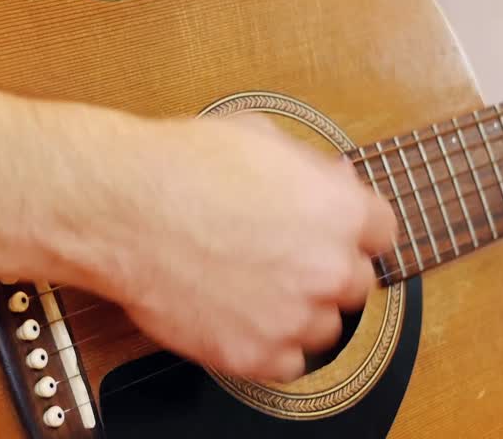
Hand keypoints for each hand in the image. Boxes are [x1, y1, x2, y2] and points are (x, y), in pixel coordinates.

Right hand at [86, 113, 396, 382]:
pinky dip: (270, 344)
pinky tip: (241, 313)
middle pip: (356, 283)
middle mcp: (327, 268)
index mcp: (341, 211)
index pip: (381, 232)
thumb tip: (335, 180)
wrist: (121, 209)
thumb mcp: (261, 137)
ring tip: (254, 284)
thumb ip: (312, 168)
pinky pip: (288, 364)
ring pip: (325, 327)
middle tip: (282, 256)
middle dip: (325, 269)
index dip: (351, 229)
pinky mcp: (254, 354)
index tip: (331, 232)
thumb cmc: (181, 166)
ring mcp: (292, 317)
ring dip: (300, 310)